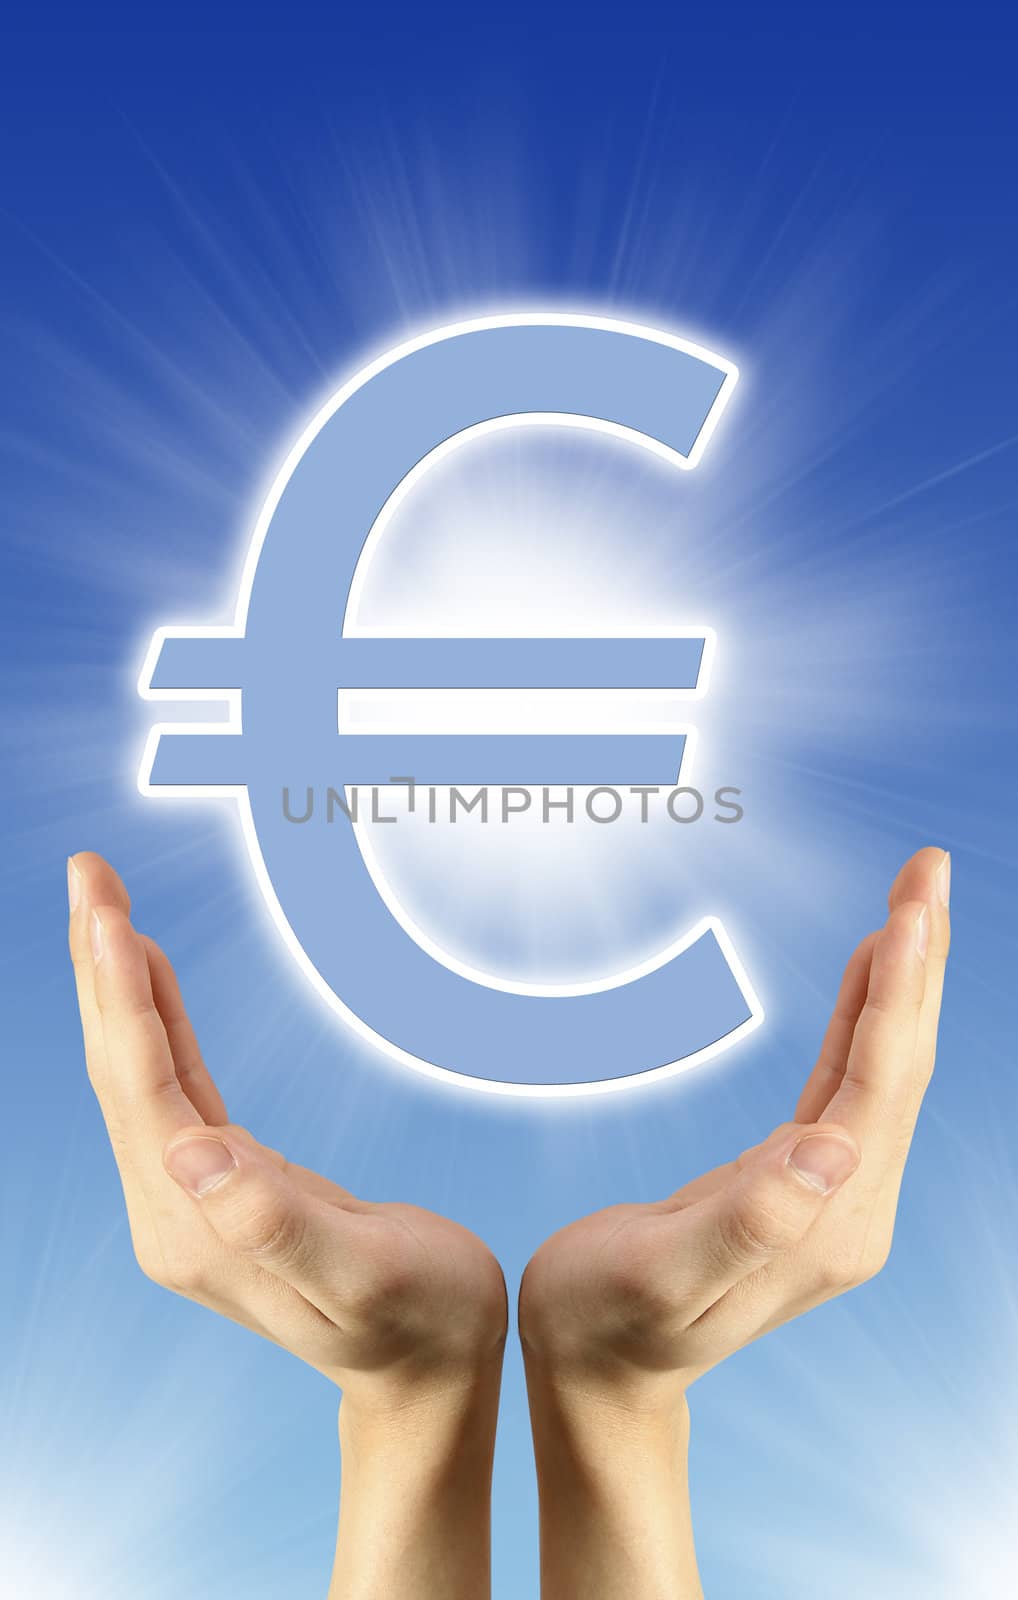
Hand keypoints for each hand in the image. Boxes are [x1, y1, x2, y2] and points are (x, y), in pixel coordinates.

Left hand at [68, 852, 506, 1599]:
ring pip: (137, 1070)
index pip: (144, 1093)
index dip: (127, 1000)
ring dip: (119, 983)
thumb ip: (275, 1221)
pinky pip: (173, 1083)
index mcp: (196, 1228)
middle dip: (102, 966)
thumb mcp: (364, 1276)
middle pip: (120, 1070)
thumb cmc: (420, 1322)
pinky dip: (158, 1018)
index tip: (111, 916)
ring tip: (105, 901)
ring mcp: (191, 1197)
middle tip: (89, 873)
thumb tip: (191, 1150)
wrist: (429, 1374)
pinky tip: (151, 973)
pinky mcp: (219, 1182)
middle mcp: (174, 1211)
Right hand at [519, 847, 949, 1597]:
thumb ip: (750, 1219)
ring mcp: (830, 1194)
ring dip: (901, 978)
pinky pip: (847, 1079)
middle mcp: (848, 1206)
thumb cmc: (606, 1321)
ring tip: (913, 895)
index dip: (896, 993)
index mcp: (828, 1223)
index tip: (911, 907)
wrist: (598, 1372)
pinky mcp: (801, 1180)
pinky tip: (871, 969)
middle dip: (918, 960)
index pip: (880, 1086)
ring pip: (883, 1065)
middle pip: (901, 1064)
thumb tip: (832, 1146)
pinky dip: (864, 1015)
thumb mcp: (663, 1275)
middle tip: (928, 865)